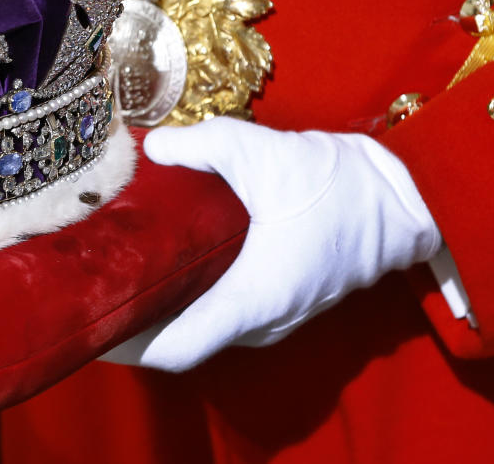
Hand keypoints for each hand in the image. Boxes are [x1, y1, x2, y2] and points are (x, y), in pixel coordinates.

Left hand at [104, 117, 441, 371]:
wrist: (400, 197)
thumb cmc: (333, 183)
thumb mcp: (256, 150)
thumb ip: (195, 145)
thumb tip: (150, 148)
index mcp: (252, 299)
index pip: (174, 349)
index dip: (127, 342)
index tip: (93, 322)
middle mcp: (261, 322)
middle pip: (183, 338)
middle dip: (139, 317)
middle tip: (98, 282)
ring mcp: (276, 318)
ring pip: (205, 326)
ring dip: (168, 306)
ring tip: (127, 271)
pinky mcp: (284, 302)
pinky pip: (225, 312)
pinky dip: (194, 298)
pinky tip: (174, 264)